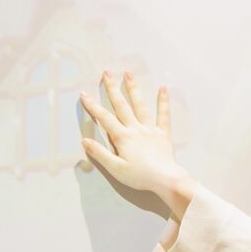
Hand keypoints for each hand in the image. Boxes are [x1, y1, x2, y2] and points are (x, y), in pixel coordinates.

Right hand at [77, 69, 190, 210]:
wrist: (166, 179)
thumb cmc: (140, 176)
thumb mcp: (116, 169)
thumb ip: (100, 154)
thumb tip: (85, 141)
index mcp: (122, 137)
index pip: (104, 118)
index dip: (92, 106)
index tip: (84, 94)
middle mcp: (135, 129)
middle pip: (121, 105)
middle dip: (112, 88)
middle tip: (106, 72)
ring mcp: (150, 129)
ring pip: (139, 105)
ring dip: (133, 89)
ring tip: (128, 73)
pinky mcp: (163, 133)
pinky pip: (163, 115)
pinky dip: (163, 101)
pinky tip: (163, 88)